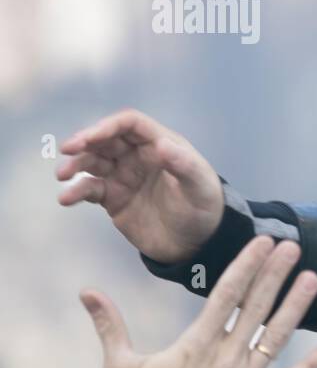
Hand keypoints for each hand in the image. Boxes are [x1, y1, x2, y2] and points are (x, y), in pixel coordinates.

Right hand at [57, 108, 223, 264]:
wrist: (196, 244)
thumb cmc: (203, 209)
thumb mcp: (199, 187)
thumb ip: (183, 165)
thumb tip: (161, 144)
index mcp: (160, 144)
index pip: (129, 124)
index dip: (108, 126)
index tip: (90, 137)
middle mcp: (139, 156)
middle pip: (106, 139)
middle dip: (85, 141)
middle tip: (67, 149)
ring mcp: (124, 176)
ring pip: (93, 162)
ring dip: (75, 165)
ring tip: (62, 175)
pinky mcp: (113, 198)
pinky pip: (90, 189)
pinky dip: (76, 191)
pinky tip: (67, 198)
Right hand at [88, 236, 316, 367]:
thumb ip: (109, 325)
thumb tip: (87, 291)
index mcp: (196, 346)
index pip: (227, 294)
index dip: (247, 265)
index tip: (263, 243)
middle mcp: (226, 360)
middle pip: (256, 307)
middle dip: (275, 274)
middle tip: (293, 246)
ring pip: (277, 337)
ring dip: (296, 307)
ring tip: (313, 278)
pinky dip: (311, 365)